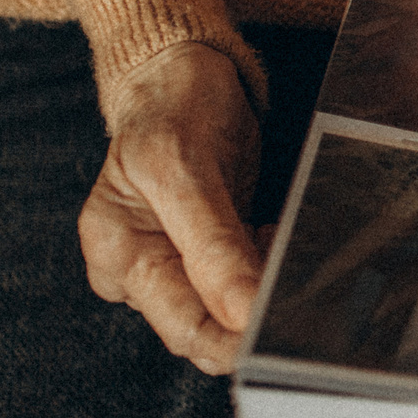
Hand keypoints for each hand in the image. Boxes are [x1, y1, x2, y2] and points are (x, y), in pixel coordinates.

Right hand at [79, 41, 262, 374]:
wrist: (180, 78)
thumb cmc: (173, 110)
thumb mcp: (187, 168)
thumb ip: (214, 246)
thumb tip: (243, 314)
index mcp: (117, 252)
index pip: (183, 326)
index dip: (235, 339)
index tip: (284, 331)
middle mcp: (134, 269)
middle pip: (205, 328)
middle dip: (253, 318)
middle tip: (300, 289)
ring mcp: (166, 264)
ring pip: (226, 311)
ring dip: (262, 289)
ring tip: (272, 237)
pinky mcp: (197, 256)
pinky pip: (236, 286)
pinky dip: (262, 271)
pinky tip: (267, 237)